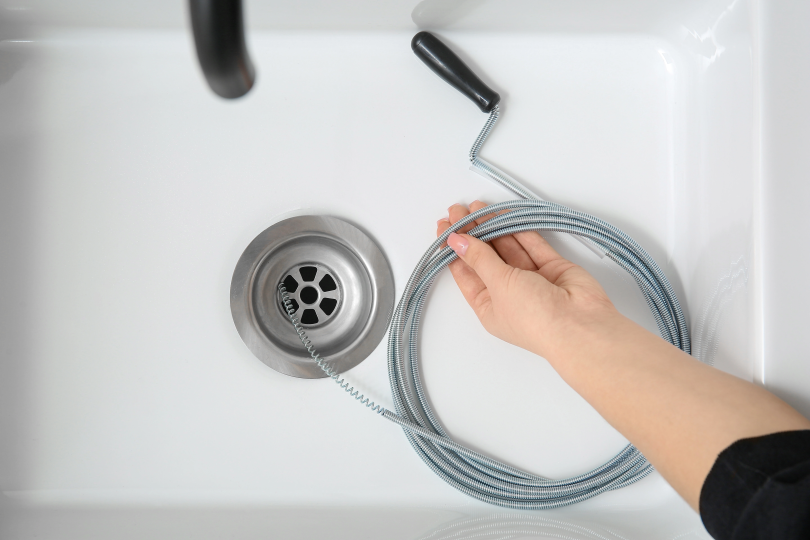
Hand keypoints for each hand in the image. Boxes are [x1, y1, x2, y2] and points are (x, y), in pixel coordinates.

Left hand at [437, 201, 619, 358]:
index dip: (454, 249)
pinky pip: (532, 244)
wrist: (580, 325)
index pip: (466, 272)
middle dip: (472, 233)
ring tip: (478, 206)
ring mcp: (531, 280)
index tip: (445, 226)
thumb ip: (479, 258)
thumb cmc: (534, 317)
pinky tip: (503, 213)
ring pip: (508, 247)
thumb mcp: (498, 285)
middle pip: (485, 257)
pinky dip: (519, 228)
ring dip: (494, 227)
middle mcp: (508, 293)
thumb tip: (457, 241)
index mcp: (489, 306)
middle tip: (460, 210)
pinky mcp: (552, 267)